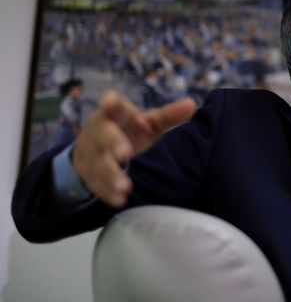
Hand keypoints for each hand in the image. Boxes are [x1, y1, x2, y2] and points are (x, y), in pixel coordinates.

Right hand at [71, 90, 195, 207]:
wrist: (100, 147)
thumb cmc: (131, 129)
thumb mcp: (150, 122)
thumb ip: (169, 115)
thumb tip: (192, 104)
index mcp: (115, 112)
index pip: (110, 101)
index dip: (110, 102)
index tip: (110, 103)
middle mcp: (98, 128)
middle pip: (101, 133)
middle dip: (112, 142)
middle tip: (126, 155)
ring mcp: (90, 150)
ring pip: (96, 161)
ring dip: (110, 174)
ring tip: (126, 187)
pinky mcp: (87, 170)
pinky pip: (94, 182)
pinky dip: (106, 191)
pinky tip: (119, 200)